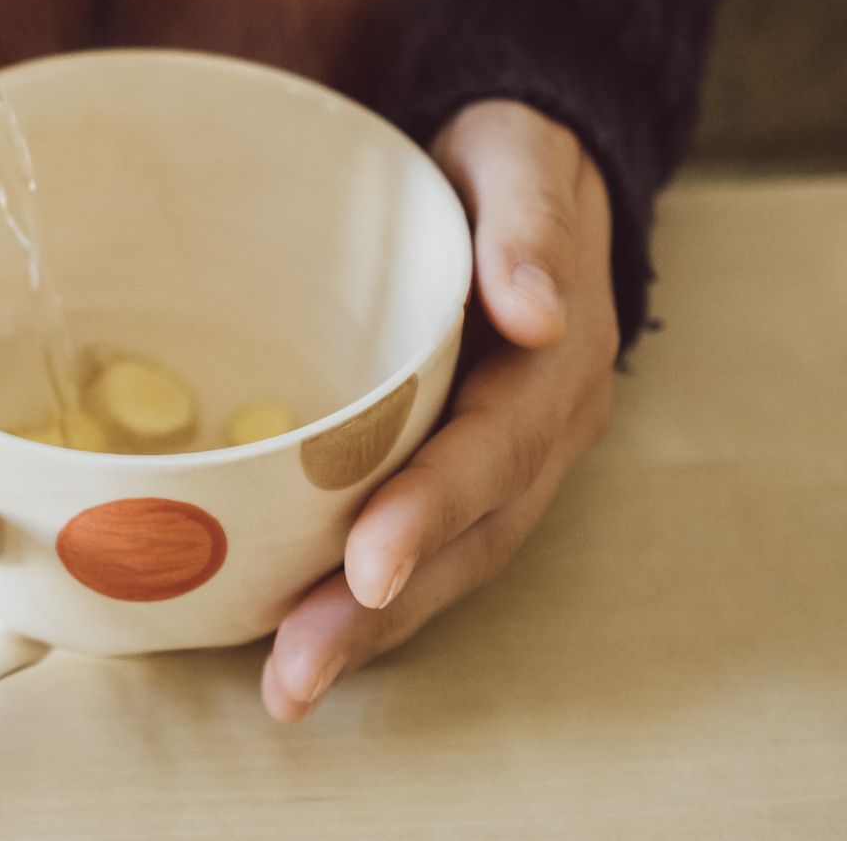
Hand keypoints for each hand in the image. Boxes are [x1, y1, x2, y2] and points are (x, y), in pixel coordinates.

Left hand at [262, 98, 619, 721]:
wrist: (534, 172)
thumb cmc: (511, 164)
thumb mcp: (521, 163)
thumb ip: (527, 227)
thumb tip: (537, 310)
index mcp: (556, 365)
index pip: (492, 450)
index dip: (429, 509)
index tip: (367, 564)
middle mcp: (539, 429)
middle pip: (466, 538)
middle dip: (381, 611)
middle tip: (298, 668)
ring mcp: (506, 458)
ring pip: (444, 563)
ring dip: (368, 629)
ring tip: (290, 683)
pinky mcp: (459, 464)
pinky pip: (421, 544)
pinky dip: (365, 599)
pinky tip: (298, 634)